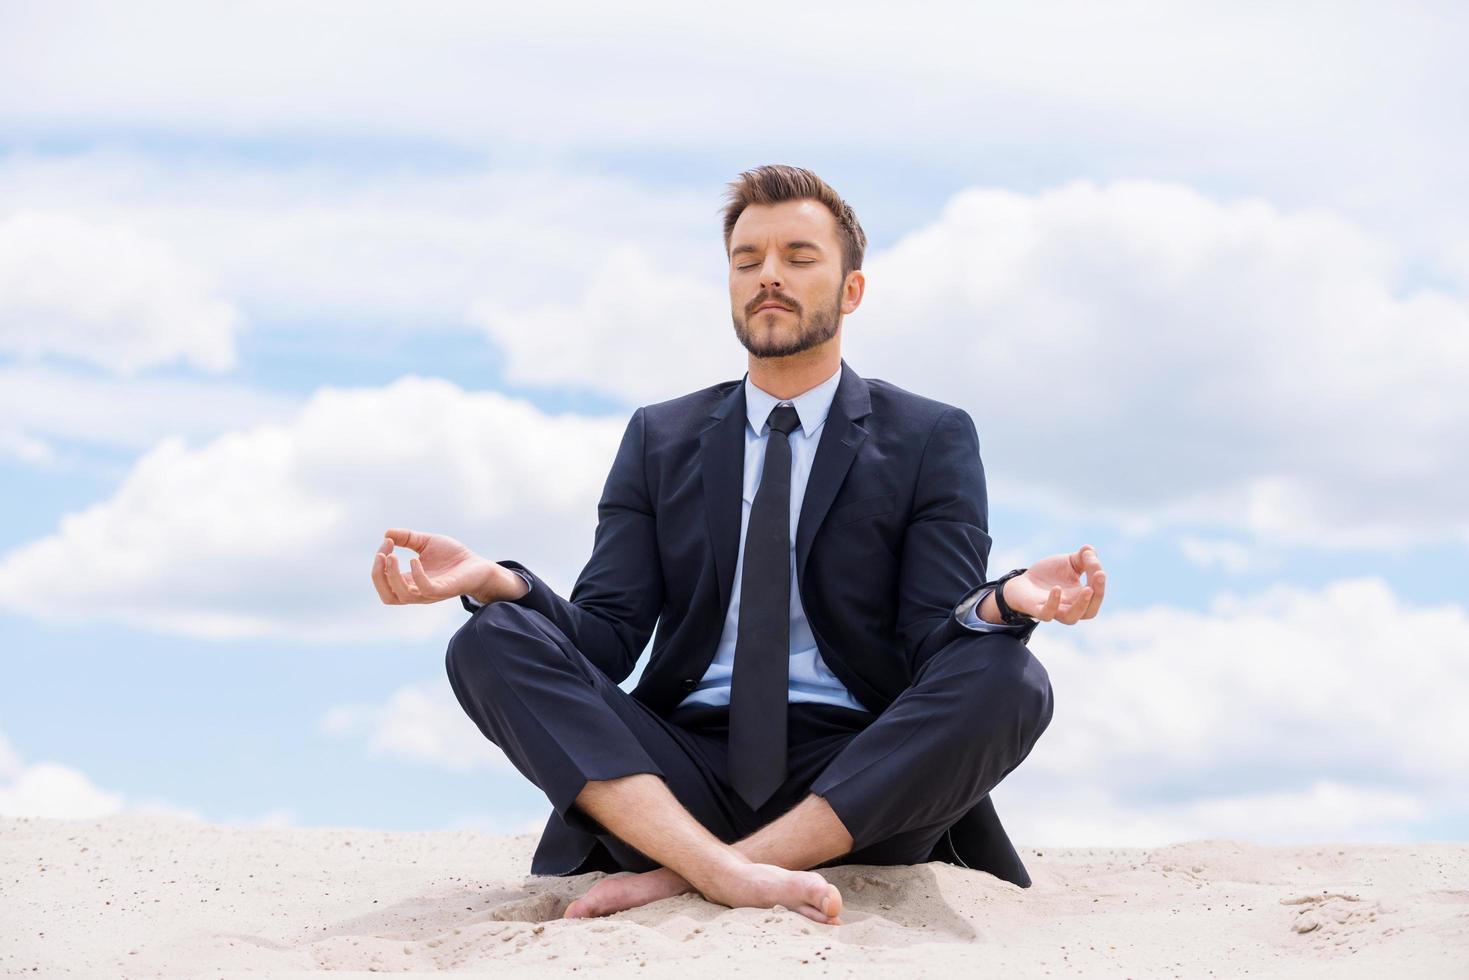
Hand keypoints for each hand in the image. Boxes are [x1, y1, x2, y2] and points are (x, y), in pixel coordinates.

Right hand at [370, 528, 500, 604]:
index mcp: (409, 582)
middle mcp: (417, 592)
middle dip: (378, 575)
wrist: (479, 564)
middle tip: (383, 553)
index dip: (379, 563)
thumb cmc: (452, 556)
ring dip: (392, 575)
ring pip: (402, 595)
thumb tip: (386, 533)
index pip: (384, 581)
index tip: (386, 541)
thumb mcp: (426, 542)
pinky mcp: (445, 590)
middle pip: (387, 596)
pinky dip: (417, 575)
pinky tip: (415, 559)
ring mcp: (430, 593)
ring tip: (393, 555)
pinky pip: (426, 589)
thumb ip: (407, 538)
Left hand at [1003, 544, 1105, 624]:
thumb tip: (1090, 551)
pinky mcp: (1037, 609)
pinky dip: (1053, 603)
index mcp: (1080, 597)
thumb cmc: (1050, 574)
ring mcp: (1054, 610)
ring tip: (1087, 589)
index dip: (1100, 583)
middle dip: (1098, 595)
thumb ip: (1084, 556)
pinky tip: (1057, 588)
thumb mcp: (1069, 561)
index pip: (1096, 596)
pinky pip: (1046, 614)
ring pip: (1071, 618)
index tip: (1099, 568)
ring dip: (1081, 605)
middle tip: (1100, 574)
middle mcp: (1069, 607)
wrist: (1023, 582)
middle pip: (1089, 612)